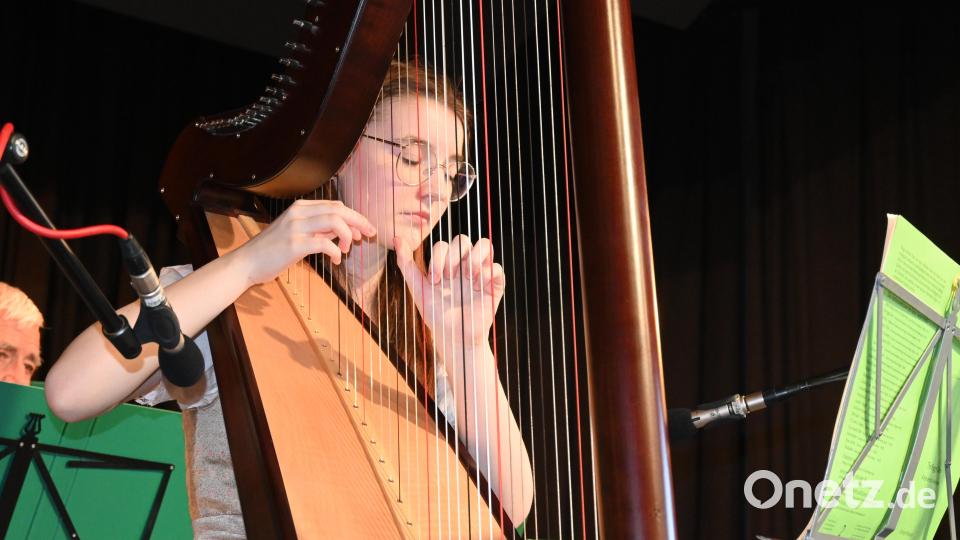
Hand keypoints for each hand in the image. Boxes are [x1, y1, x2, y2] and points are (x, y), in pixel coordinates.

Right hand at [237, 199, 375, 285]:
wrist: (246, 262)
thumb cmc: (272, 250)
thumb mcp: (297, 233)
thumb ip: (318, 229)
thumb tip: (342, 232)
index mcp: (301, 208)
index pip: (336, 206)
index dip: (355, 216)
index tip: (366, 229)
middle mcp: (299, 213)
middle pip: (339, 210)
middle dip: (359, 222)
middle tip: (369, 236)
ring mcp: (296, 227)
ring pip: (335, 222)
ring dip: (348, 236)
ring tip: (348, 250)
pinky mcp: (294, 244)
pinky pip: (325, 244)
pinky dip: (336, 252)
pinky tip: (336, 260)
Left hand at [395, 234, 505, 351]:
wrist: (453, 337)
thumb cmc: (435, 313)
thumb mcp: (418, 288)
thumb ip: (406, 264)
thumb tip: (396, 237)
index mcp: (446, 264)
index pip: (444, 244)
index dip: (438, 258)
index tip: (435, 280)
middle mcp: (463, 264)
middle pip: (463, 239)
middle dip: (453, 257)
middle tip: (449, 278)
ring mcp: (480, 273)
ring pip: (485, 244)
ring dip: (474, 258)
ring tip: (468, 277)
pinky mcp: (494, 286)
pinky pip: (497, 268)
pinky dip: (488, 273)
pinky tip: (478, 288)